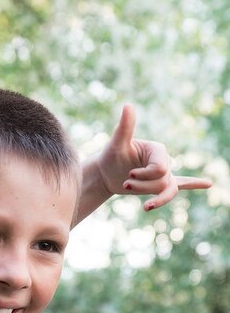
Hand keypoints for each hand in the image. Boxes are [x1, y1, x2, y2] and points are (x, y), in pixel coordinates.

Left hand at [96, 104, 211, 211]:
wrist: (105, 172)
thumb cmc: (110, 156)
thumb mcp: (117, 143)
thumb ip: (125, 127)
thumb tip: (128, 105)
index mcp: (157, 149)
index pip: (161, 169)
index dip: (144, 175)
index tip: (129, 174)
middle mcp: (164, 160)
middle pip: (162, 181)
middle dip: (143, 187)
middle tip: (126, 184)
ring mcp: (164, 172)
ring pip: (166, 191)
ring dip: (154, 199)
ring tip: (145, 207)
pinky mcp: (161, 182)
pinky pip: (181, 184)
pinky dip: (194, 184)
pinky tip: (208, 184)